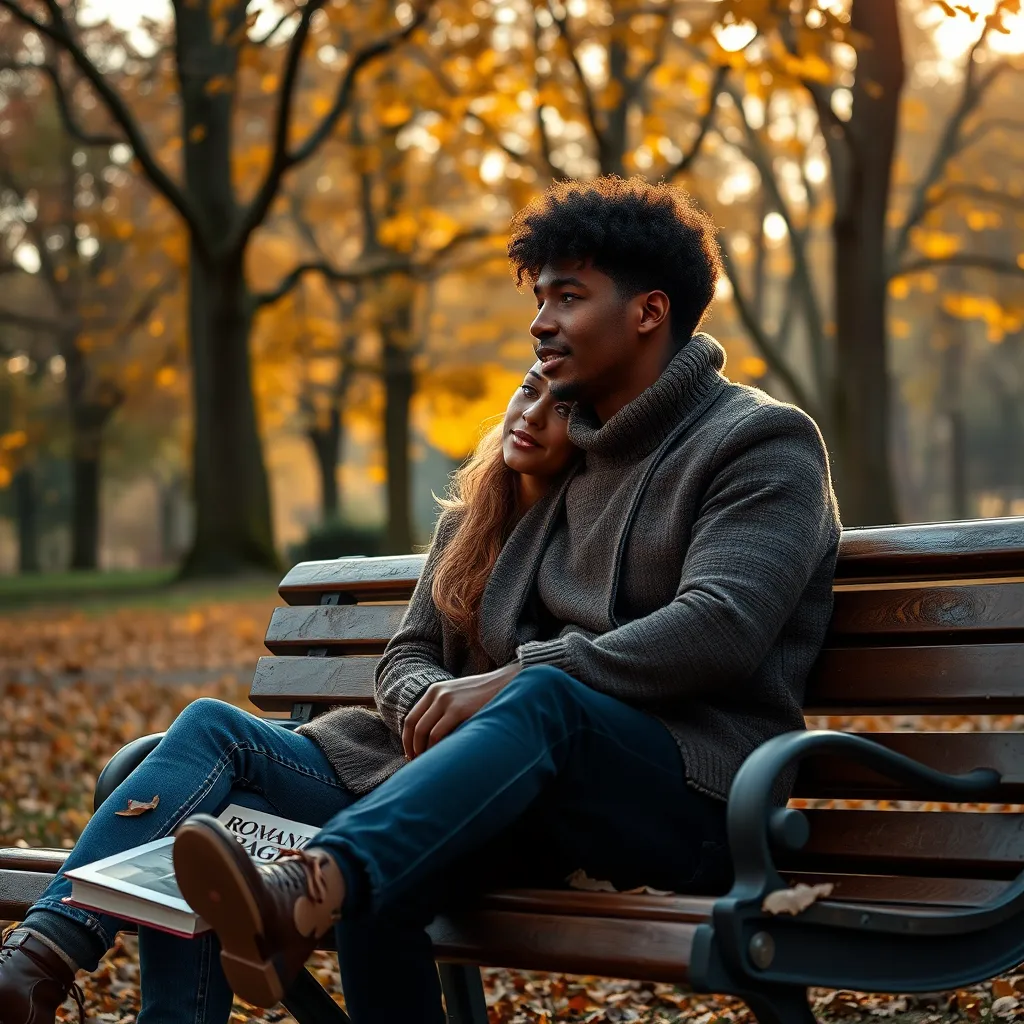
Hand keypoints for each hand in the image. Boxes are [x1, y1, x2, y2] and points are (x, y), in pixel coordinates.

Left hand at [402, 664, 518, 759]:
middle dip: (412, 748)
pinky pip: (437, 734)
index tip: (411, 754)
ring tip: (428, 764)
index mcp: (434, 691)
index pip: (410, 718)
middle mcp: (437, 694)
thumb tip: (430, 738)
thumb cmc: (485, 697)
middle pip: (413, 726)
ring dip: (422, 751)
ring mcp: (447, 701)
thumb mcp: (459, 697)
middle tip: (417, 763)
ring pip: (423, 732)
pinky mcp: (458, 710)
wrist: (507, 684)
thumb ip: (444, 711)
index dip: (407, 739)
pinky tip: (440, 758)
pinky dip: (435, 749)